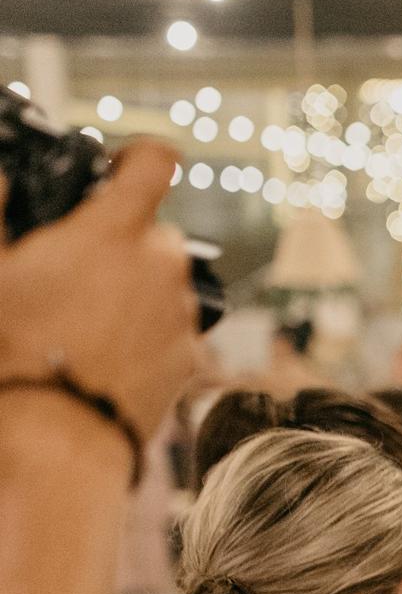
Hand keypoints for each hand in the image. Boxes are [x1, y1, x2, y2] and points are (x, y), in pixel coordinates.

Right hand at [0, 141, 196, 439]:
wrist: (57, 437)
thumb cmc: (15, 353)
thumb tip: (5, 178)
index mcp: (115, 232)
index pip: (155, 161)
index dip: (138, 156)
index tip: (120, 166)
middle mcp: (163, 266)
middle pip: (153, 230)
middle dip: (121, 240)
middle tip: (75, 268)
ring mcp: (183, 313)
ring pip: (165, 280)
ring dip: (135, 287)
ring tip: (83, 319)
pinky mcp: (192, 355)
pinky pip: (172, 325)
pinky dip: (147, 329)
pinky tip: (105, 350)